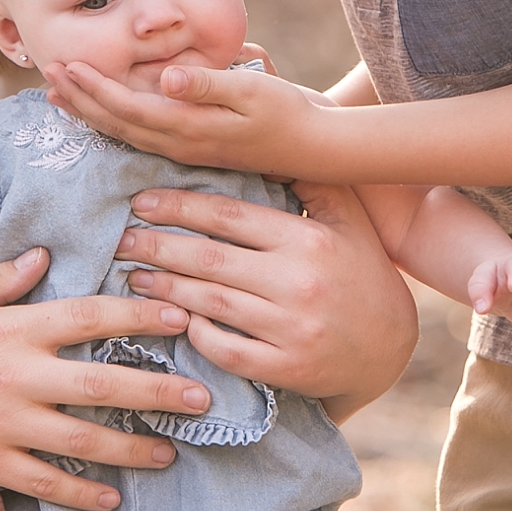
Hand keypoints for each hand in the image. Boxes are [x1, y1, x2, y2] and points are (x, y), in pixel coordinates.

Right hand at [0, 248, 211, 510]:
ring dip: (134, 449)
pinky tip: (111, 497)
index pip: (88, 318)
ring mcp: (3, 427)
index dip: (138, 318)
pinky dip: (83, 494)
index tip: (179, 318)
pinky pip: (47, 484)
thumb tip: (44, 256)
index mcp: (9, 329)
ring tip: (172, 452)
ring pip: (85, 442)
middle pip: (103, 386)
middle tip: (201, 396)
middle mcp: (15, 378)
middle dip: (159, 391)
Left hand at [44, 60, 327, 175]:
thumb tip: (167, 77)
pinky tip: (105, 116)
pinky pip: (140, 137)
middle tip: (47, 75)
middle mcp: (179, 143)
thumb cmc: (286, 112)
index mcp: (188, 126)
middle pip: (116, 123)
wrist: (314, 148)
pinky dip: (114, 122)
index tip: (64, 65)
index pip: (127, 106)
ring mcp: (185, 150)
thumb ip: (208, 84)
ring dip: (91, 113)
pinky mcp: (193, 148)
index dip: (93, 87)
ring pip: (125, 133)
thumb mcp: (252, 92)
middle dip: (80, 100)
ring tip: (61, 96)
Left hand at [112, 181, 415, 420]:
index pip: (229, 217)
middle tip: (122, 240)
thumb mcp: (349, 220)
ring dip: (164, 290)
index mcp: (308, 239)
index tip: (141, 202)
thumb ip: (313, 181)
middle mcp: (298, 283)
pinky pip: (226, 350)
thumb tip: (270, 142)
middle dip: (158, 248)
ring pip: (210, 303)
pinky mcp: (286, 368)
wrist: (389, 349)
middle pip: (209, 261)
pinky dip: (196, 335)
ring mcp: (291, 329)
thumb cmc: (361, 273)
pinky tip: (174, 320)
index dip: (179, 208)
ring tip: (134, 277)